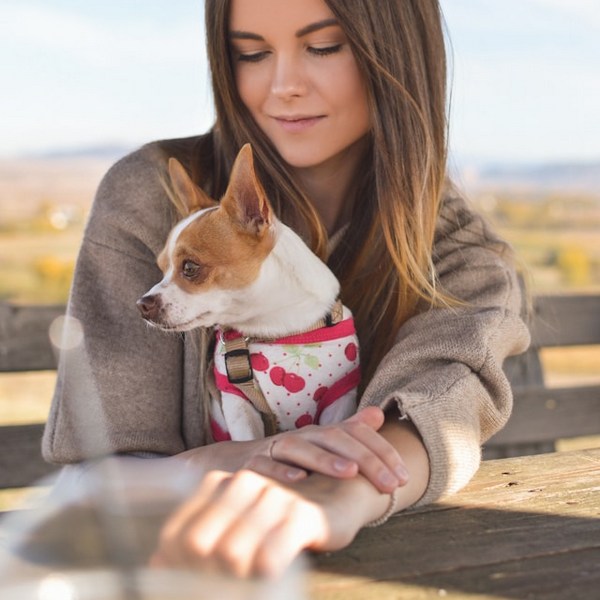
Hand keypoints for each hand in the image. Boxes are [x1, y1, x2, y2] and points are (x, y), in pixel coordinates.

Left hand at [150, 469, 366, 577]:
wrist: (332, 501)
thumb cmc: (276, 521)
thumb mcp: (234, 526)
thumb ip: (196, 540)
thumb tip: (154, 567)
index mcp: (220, 483)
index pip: (178, 532)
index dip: (177, 567)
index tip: (194, 584)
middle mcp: (243, 483)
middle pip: (200, 544)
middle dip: (202, 578)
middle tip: (222, 591)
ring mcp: (273, 496)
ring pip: (233, 551)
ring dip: (231, 583)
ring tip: (245, 588)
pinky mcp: (301, 515)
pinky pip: (271, 556)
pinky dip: (260, 578)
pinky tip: (266, 581)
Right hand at [243, 406, 408, 493]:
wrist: (234, 462)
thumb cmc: (286, 457)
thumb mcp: (319, 444)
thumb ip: (348, 431)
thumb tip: (377, 414)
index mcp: (319, 434)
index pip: (355, 434)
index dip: (381, 451)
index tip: (405, 477)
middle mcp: (300, 436)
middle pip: (333, 439)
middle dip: (364, 459)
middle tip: (390, 484)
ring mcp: (273, 448)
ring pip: (299, 447)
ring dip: (325, 459)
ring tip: (351, 474)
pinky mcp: (250, 464)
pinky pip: (264, 466)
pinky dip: (279, 472)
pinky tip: (298, 480)